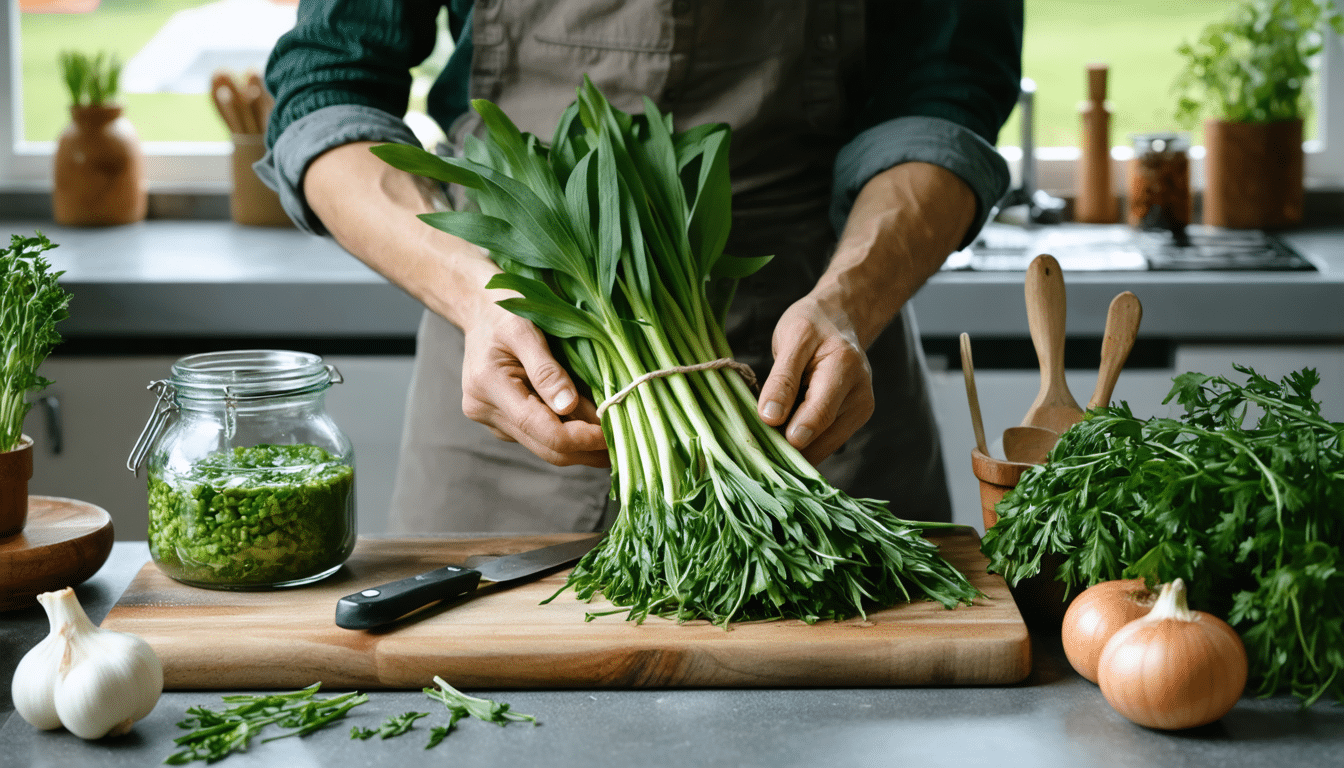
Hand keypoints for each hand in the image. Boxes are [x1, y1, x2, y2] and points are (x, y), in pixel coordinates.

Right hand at [460, 305, 609, 467]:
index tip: (614, 434)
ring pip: (546, 448)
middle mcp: (486, 410)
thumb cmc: (503, 310)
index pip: (542, 429)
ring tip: (617, 439)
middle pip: (546, 448)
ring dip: (582, 447)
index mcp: (488, 387)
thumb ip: (546, 369)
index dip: (581, 438)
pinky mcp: (505, 421)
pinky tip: (593, 427)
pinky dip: (570, 435)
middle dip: (587, 450)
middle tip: (625, 445)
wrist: (478, 308)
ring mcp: (494, 420)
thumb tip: (569, 407)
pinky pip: (541, 437)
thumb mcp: (525, 328)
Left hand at [757, 296, 874, 464]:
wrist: (840, 319)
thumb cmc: (812, 325)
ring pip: (824, 446)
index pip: (820, 412)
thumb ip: (782, 379)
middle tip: (755, 445)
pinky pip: (826, 443)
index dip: (792, 434)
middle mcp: (860, 393)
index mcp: (844, 367)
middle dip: (788, 446)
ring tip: (767, 437)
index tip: (765, 443)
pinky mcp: (854, 420)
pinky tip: (784, 433)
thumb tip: (770, 417)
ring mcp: (860, 410)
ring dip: (795, 448)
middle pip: (822, 436)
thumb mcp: (791, 340)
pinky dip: (804, 444)